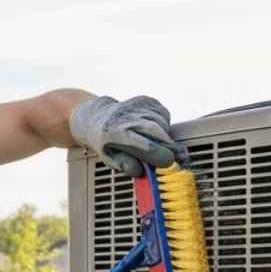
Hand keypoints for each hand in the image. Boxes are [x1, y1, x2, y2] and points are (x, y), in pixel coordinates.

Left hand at [69, 95, 186, 176]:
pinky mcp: (146, 100)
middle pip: (158, 133)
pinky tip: (151, 129)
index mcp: (115, 135)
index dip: (160, 156)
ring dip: (164, 136)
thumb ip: (127, 165)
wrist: (97, 119)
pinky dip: (163, 124)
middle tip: (173, 158)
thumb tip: (142, 171)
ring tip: (153, 142)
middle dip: (169, 147)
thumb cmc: (107, 144)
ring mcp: (137, 106)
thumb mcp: (111, 159)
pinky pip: (163, 114)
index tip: (170, 163)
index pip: (144, 146)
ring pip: (163, 124)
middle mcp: (126, 117)